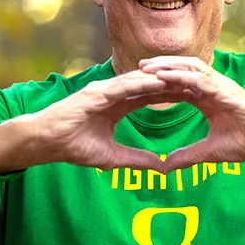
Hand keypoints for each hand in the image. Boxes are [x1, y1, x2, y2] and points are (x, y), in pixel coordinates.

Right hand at [0, 70, 189, 172]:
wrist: (45, 142)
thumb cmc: (73, 147)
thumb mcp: (112, 158)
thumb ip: (137, 160)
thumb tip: (161, 168)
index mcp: (118, 104)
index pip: (152, 96)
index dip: (173, 94)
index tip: (196, 94)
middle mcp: (113, 92)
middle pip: (150, 84)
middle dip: (174, 81)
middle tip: (199, 79)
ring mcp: (104, 90)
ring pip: (140, 80)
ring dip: (163, 78)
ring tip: (185, 76)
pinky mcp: (95, 93)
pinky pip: (123, 86)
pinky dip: (141, 83)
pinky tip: (160, 82)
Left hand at [138, 56, 244, 171]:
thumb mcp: (211, 152)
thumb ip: (188, 156)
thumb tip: (166, 167)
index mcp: (207, 99)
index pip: (178, 88)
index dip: (158, 86)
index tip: (138, 87)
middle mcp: (212, 88)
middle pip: (179, 72)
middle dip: (158, 69)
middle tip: (134, 69)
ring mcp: (219, 86)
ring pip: (187, 69)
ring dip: (166, 66)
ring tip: (145, 66)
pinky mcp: (225, 90)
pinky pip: (198, 79)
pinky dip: (179, 75)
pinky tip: (163, 76)